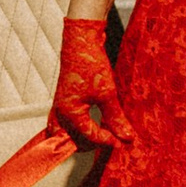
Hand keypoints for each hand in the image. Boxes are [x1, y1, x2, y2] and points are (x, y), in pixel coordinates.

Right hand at [50, 17, 133, 151]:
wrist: (81, 43)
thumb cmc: (91, 65)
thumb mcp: (107, 94)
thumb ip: (116, 119)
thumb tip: (126, 137)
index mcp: (70, 113)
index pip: (89, 136)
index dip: (108, 141)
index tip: (123, 142)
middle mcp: (60, 112)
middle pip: (73, 141)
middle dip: (91, 144)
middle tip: (111, 140)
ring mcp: (59, 107)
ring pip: (65, 134)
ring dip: (81, 139)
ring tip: (101, 136)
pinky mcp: (62, 101)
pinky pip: (63, 124)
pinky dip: (75, 130)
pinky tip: (90, 126)